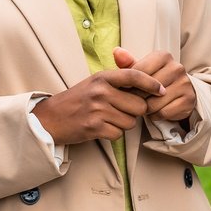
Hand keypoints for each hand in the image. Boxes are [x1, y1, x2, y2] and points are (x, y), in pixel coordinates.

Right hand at [34, 68, 163, 144]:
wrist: (50, 118)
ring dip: (124, 124)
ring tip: (108, 119)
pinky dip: (113, 134)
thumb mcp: (95, 82)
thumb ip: (118, 81)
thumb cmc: (77, 99)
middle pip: (138, 105)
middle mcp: (101, 91)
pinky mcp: (94, 127)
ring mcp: (97, 110)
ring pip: (130, 122)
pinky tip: (102, 128)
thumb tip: (148, 84)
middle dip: (135, 112)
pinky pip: (118, 134)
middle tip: (122, 111)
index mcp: (103, 77)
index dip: (151, 83)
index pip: (134, 75)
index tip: (161, 90)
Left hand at [116, 49, 195, 122]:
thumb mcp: (142, 70)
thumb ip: (128, 63)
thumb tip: (116, 51)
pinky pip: (163, 112)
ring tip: (146, 105)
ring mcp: (185, 84)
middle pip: (146, 89)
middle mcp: (177, 68)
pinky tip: (155, 111)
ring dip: (146, 108)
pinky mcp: (188, 100)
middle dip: (138, 98)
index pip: (139, 72)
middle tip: (135, 100)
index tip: (127, 89)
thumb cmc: (155, 80)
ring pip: (154, 103)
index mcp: (164, 56)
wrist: (179, 93)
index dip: (129, 84)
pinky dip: (156, 115)